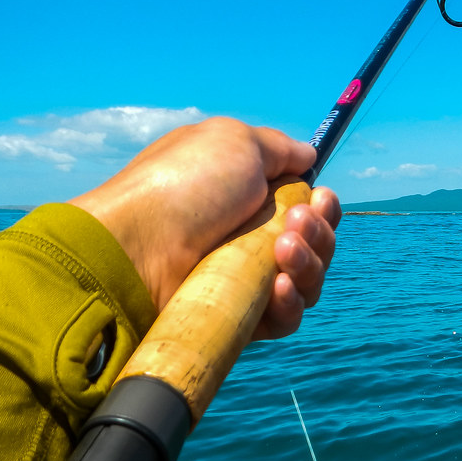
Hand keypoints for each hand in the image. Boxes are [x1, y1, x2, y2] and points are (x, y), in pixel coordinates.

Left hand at [69, 117, 340, 339]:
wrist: (139, 245)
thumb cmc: (184, 185)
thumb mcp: (235, 141)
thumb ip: (280, 148)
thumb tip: (309, 157)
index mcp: (250, 198)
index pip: (307, 209)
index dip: (322, 207)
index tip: (320, 197)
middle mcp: (251, 238)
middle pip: (316, 244)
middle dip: (319, 231)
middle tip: (296, 221)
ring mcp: (245, 280)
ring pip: (308, 281)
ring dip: (310, 261)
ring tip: (283, 249)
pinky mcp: (241, 319)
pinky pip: (286, 318)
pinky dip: (292, 302)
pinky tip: (279, 285)